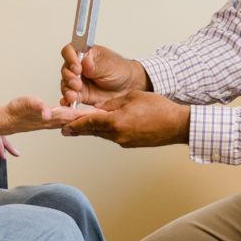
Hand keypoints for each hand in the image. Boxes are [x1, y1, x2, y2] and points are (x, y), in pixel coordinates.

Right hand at [0, 96, 101, 133]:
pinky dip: (76, 117)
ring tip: (100, 116)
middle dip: (94, 118)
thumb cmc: (14, 112)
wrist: (5, 120)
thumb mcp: (25, 105)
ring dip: (86, 118)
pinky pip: (67, 118)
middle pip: (79, 119)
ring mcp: (53, 120)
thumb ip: (37, 107)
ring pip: (74, 119)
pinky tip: (81, 116)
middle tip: (111, 115)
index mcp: (53, 116)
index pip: (76, 115)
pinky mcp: (49, 119)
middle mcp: (55, 120)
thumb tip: (47, 112)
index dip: (90, 114)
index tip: (106, 114)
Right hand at [60, 43, 149, 106]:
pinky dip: (68, 100)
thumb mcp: (110, 65)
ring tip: (73, 95)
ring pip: (65, 84)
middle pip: (65, 69)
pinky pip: (70, 97)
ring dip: (67, 89)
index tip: (77, 67)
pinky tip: (69, 101)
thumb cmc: (120, 71)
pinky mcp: (80, 94)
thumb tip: (85, 62)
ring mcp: (78, 81)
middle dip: (69, 77)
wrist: (128, 87)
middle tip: (77, 83)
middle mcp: (78, 67)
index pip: (69, 51)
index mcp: (85, 54)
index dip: (70, 58)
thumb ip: (96, 65)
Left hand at [61, 91, 189, 147]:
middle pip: (93, 131)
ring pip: (103, 134)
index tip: (63, 127)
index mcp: (115, 122)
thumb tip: (99, 109)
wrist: (177, 125)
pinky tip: (106, 124)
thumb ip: (112, 104)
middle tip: (66, 127)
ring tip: (84, 124)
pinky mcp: (130, 144)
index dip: (74, 125)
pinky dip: (107, 130)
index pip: (88, 123)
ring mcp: (124, 141)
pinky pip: (113, 136)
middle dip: (80, 128)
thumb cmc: (158, 108)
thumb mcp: (131, 97)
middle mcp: (117, 135)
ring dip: (94, 129)